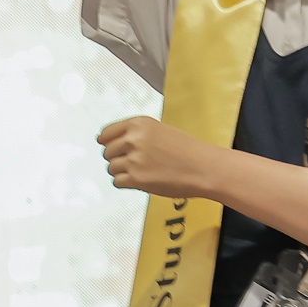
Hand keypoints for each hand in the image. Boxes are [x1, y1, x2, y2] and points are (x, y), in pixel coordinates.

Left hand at [99, 117, 222, 200]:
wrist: (204, 167)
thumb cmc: (187, 149)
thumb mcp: (161, 131)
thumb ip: (136, 134)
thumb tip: (104, 142)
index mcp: (140, 124)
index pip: (107, 133)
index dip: (108, 142)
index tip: (112, 147)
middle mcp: (134, 139)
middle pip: (107, 152)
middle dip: (118, 158)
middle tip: (137, 161)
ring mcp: (133, 160)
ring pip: (111, 168)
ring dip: (123, 171)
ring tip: (143, 170)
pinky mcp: (135, 179)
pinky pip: (117, 182)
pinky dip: (127, 183)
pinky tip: (142, 179)